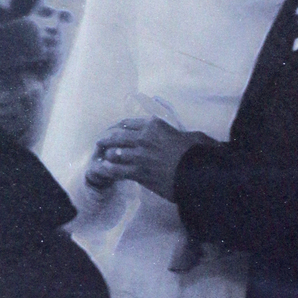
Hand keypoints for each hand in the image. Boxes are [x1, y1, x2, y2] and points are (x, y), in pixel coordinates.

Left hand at [86, 117, 213, 201]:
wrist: (196, 174)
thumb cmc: (197, 154)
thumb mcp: (190, 135)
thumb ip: (178, 132)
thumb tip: (182, 136)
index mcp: (154, 125)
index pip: (128, 122)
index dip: (118, 127)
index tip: (113, 130)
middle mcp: (143, 137)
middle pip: (116, 136)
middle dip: (106, 139)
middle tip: (100, 142)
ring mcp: (138, 155)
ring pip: (114, 153)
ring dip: (107, 156)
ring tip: (102, 158)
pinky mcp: (138, 172)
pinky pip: (117, 170)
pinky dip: (109, 170)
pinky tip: (105, 170)